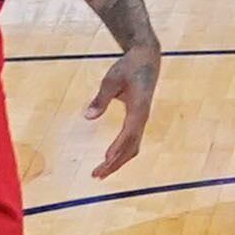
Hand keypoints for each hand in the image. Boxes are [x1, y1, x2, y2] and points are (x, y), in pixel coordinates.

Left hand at [82, 44, 158, 179]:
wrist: (147, 58)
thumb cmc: (128, 66)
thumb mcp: (111, 79)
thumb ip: (100, 98)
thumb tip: (87, 116)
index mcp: (139, 108)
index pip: (129, 132)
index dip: (118, 147)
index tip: (106, 159)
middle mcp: (143, 117)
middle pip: (131, 146)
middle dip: (114, 163)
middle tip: (96, 175)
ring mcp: (142, 120)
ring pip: (133, 147)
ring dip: (118, 162)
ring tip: (100, 173)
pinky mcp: (139, 119)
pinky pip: (132, 141)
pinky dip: (122, 153)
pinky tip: (110, 160)